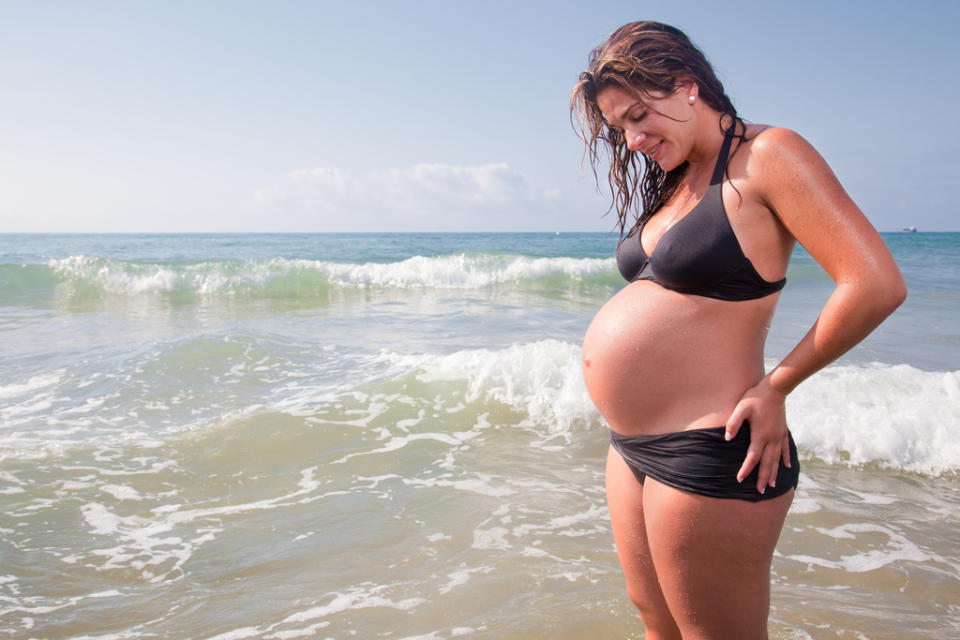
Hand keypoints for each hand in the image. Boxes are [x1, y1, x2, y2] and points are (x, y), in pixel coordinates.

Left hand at [724, 377, 791, 493]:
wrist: (775, 389)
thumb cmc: (755, 397)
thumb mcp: (741, 408)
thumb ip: (733, 423)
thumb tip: (727, 438)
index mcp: (760, 435)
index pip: (752, 457)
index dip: (745, 469)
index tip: (740, 480)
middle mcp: (771, 439)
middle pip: (767, 463)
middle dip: (762, 478)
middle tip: (760, 491)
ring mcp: (779, 435)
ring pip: (777, 459)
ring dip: (774, 472)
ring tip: (772, 485)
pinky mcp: (783, 431)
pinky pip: (785, 449)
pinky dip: (786, 458)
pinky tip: (788, 467)